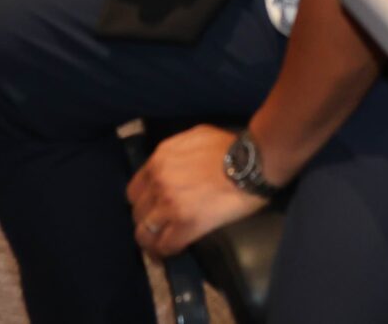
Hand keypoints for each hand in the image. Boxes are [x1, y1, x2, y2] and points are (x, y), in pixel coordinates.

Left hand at [126, 125, 267, 258]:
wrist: (254, 162)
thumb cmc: (231, 148)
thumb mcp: (195, 137)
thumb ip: (176, 152)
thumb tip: (172, 165)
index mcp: (159, 159)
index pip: (134, 191)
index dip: (144, 203)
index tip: (153, 210)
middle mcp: (158, 181)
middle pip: (137, 213)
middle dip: (149, 221)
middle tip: (162, 227)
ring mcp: (169, 204)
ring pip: (145, 234)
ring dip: (154, 240)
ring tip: (165, 243)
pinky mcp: (185, 223)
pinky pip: (165, 246)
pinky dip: (169, 251)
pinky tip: (177, 249)